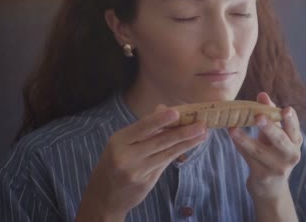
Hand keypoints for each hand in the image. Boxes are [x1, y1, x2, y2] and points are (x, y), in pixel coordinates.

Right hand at [76, 105, 206, 220]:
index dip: (159, 120)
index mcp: (118, 141)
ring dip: (187, 143)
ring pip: (166, 153)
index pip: (142, 127)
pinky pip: (165, 163)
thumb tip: (164, 109)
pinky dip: (178, 152)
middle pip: (159, 141)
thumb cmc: (113, 162)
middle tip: (201, 125)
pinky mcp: (146, 182)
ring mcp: (137, 171)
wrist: (103, 197)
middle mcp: (126, 157)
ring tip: (203, 134)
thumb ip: (143, 128)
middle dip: (182, 132)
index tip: (177, 112)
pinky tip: (190, 145)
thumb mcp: (122, 143)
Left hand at [229, 92, 302, 198]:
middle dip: (270, 128)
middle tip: (258, 117)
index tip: (287, 109)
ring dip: (245, 139)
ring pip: (260, 151)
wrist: (271, 186)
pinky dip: (240, 146)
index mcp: (296, 142)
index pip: (295, 129)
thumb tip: (262, 94)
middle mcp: (290, 155)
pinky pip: (249, 158)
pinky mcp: (263, 175)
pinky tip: (232, 136)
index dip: (291, 120)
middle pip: (280, 141)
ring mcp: (277, 167)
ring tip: (233, 129)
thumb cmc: (274, 152)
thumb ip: (270, 113)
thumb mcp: (275, 133)